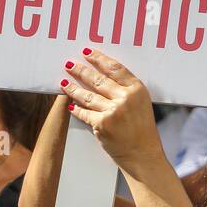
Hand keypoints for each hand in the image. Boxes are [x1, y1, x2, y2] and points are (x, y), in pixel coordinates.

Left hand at [60, 48, 164, 170]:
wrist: (142, 154)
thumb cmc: (143, 129)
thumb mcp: (141, 104)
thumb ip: (126, 90)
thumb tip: (102, 76)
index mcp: (137, 89)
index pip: (114, 68)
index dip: (99, 58)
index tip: (87, 52)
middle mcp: (125, 98)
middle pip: (98, 79)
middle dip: (80, 70)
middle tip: (69, 65)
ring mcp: (112, 111)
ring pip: (87, 95)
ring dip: (73, 88)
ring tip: (64, 82)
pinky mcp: (101, 124)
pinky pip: (84, 112)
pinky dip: (76, 108)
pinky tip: (70, 103)